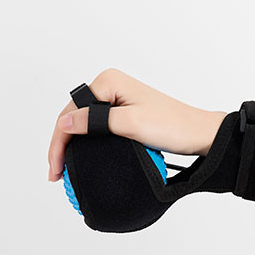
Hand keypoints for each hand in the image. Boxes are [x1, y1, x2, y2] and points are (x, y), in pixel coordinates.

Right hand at [48, 69, 226, 180]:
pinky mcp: (124, 113)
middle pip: (74, 116)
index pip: (72, 110)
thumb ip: (94, 122)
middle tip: (56, 173)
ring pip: (84, 124)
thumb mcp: (129, 123)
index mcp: (109, 81)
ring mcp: (117, 100)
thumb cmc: (172, 126)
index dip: (59, 140)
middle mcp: (111, 86)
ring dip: (73, 146)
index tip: (56, 167)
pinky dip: (88, 143)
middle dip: (63, 144)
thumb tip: (64, 122)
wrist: (198, 135)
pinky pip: (98, 128)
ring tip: (64, 170)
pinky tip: (82, 158)